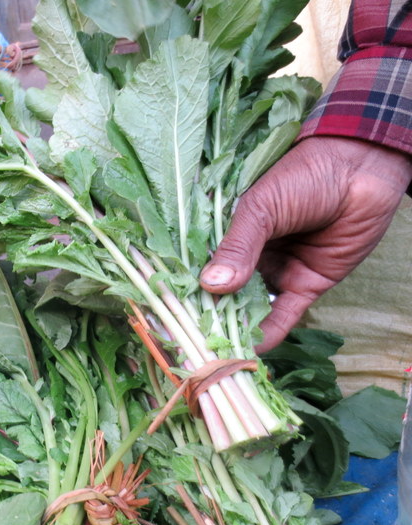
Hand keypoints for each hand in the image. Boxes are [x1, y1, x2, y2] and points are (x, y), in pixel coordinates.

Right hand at [200, 136, 411, 351]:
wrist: (361, 171)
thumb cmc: (303, 176)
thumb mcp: (260, 207)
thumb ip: (237, 247)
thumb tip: (212, 285)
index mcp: (228, 230)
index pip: (199, 263)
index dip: (183, 284)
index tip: (166, 307)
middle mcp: (248, 254)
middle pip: (222, 290)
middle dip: (208, 313)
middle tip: (189, 338)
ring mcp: (276, 270)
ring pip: (250, 306)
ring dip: (236, 327)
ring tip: (217, 350)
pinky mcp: (305, 285)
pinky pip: (284, 314)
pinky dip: (270, 332)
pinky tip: (253, 350)